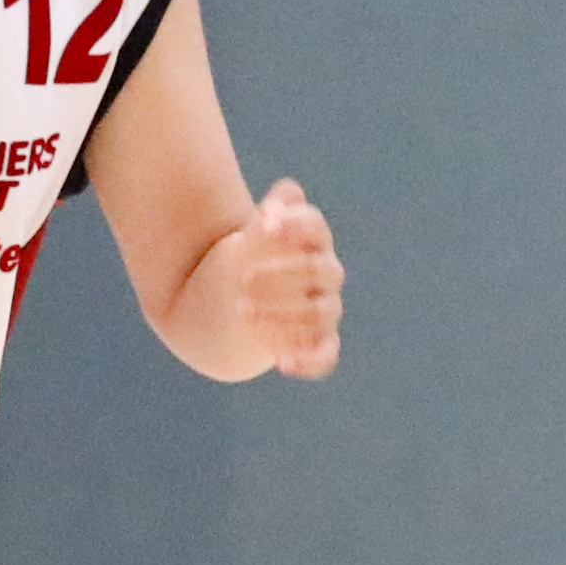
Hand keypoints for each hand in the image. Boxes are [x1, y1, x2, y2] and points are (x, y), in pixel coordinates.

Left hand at [232, 179, 341, 378]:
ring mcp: (324, 310)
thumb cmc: (252, 256)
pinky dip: (308, 362)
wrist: (239, 298)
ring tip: (240, 311)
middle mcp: (326, 275)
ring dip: (282, 314)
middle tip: (241, 278)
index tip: (265, 223)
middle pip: (317, 271)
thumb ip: (270, 213)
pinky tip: (281, 361)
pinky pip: (324, 357)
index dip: (295, 224)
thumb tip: (279, 202)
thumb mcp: (255, 231)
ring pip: (318, 315)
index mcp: (314, 242)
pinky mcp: (317, 343)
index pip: (315, 228)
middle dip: (280, 274)